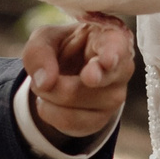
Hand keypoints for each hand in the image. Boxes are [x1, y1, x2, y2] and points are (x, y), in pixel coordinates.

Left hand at [23, 15, 133, 142]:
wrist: (66, 75)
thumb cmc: (62, 49)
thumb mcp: (44, 40)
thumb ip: (39, 52)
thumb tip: (45, 82)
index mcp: (111, 39)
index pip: (117, 46)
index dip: (112, 54)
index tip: (106, 61)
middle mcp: (121, 69)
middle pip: (95, 79)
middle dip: (75, 82)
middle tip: (66, 81)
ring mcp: (115, 97)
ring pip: (73, 100)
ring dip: (48, 94)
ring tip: (50, 82)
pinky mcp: (102, 120)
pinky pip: (67, 120)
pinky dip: (49, 110)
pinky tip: (51, 100)